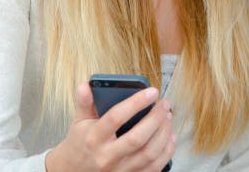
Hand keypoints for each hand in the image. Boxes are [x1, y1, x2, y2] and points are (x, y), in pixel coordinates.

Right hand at [45, 82, 175, 171]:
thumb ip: (84, 102)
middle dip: (156, 118)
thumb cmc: (80, 144)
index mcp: (93, 138)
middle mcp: (107, 157)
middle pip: (137, 138)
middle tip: (165, 103)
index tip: (152, 91)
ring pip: (149, 153)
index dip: (136, 103)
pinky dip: (166, 151)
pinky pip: (154, 167)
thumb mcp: (79, 122)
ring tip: (168, 116)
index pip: (116, 117)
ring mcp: (119, 170)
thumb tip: (86, 85)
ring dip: (164, 133)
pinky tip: (169, 136)